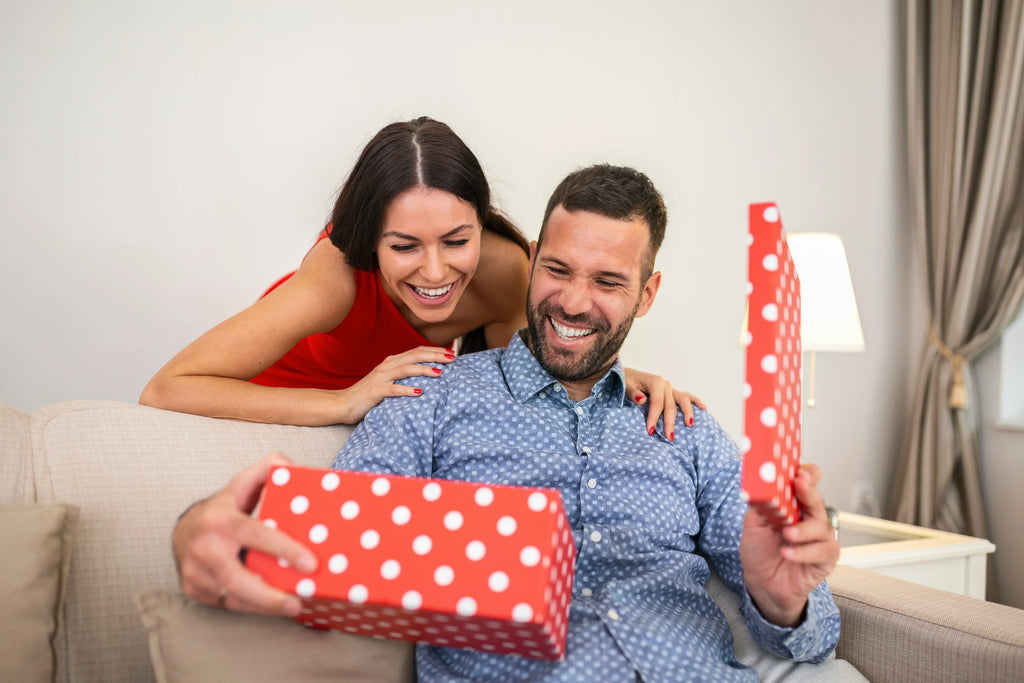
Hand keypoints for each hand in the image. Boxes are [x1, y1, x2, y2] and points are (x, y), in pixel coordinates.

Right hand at [173, 453, 317, 615]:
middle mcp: (204, 548)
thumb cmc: (222, 508)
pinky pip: (227, 603)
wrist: (183, 529)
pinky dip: (251, 606)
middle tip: (298, 601)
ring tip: (292, 605)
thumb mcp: (241, 484)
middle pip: (238, 579)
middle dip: (269, 595)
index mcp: (220, 520)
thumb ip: (266, 471)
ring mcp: (196, 572)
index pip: (255, 535)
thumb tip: (290, 468)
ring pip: (233, 596)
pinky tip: (271, 605)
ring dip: (264, 606)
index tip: (310, 563)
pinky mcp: (194, 589)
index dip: (284, 549)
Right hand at [335, 345, 454, 422]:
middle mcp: (387, 366)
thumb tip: (427, 376)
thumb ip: (403, 376)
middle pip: (414, 356)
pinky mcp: (375, 391)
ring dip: (423, 370)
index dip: (434, 351)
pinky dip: (407, 390)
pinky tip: (420, 392)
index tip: (451, 353)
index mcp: (391, 362)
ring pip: (405, 369)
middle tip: (452, 358)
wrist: (342, 404)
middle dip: (435, 355)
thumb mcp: (388, 381)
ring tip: (439, 373)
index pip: (416, 351)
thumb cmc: (368, 395)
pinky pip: (393, 389)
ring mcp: (380, 378)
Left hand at [623, 367, 705, 439]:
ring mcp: (671, 388)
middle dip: (670, 422)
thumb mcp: (626, 385)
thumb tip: (642, 400)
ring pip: (682, 400)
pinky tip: (703, 408)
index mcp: (655, 382)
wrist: (628, 375)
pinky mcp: (673, 392)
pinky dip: (695, 401)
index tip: (651, 431)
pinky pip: (686, 396)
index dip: (654, 418)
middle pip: (670, 405)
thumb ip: (633, 393)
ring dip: (687, 413)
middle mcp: (665, 385)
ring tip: (689, 425)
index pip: (657, 403)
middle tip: (669, 437)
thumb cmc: (627, 382)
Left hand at [739, 463, 839, 626]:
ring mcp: (820, 538)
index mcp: (794, 504)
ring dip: (803, 529)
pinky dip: (804, 552)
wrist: (762, 583)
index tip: (800, 471)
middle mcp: (810, 518)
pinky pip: (822, 551)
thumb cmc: (760, 551)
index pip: (807, 483)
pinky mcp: (825, 558)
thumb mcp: (753, 523)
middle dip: (809, 492)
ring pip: (821, 527)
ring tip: (786, 534)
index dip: (808, 474)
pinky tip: (788, 553)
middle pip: (817, 500)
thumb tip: (761, 486)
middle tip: (799, 486)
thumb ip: (761, 504)